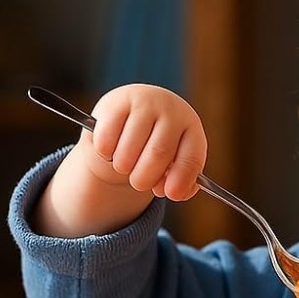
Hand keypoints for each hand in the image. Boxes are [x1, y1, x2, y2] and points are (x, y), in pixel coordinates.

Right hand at [34, 84, 207, 238]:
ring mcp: (143, 103)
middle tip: (139, 184)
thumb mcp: (175, 158)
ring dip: (123, 167)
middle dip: (145, 178)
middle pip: (158, 153)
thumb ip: (180, 180)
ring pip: (129, 148)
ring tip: (124, 166)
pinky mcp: (115, 102)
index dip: (181, 180)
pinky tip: (110, 151)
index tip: (169, 195)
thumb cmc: (160, 141)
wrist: (138, 108)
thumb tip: (176, 193)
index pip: (191, 158)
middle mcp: (171, 111)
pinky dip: (106, 154)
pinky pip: (106, 139)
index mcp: (191, 128)